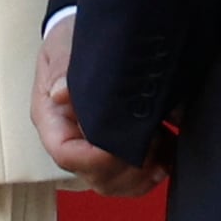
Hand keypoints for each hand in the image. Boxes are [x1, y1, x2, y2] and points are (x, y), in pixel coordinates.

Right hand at [31, 13, 168, 198]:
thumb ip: (63, 69)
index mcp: (52, 118)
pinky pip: (132, 178)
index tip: (124, 144)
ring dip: (142, 175)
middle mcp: (71, 139)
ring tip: (162, 147)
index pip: (65, 154)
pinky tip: (168, 155)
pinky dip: (153, 172)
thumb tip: (60, 93)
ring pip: (114, 183)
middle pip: (93, 176)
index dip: (95, 158)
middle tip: (152, 140)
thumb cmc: (70, 41)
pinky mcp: (115, 149)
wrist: (84, 36)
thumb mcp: (63, 46)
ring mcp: (93, 148)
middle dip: (127, 168)